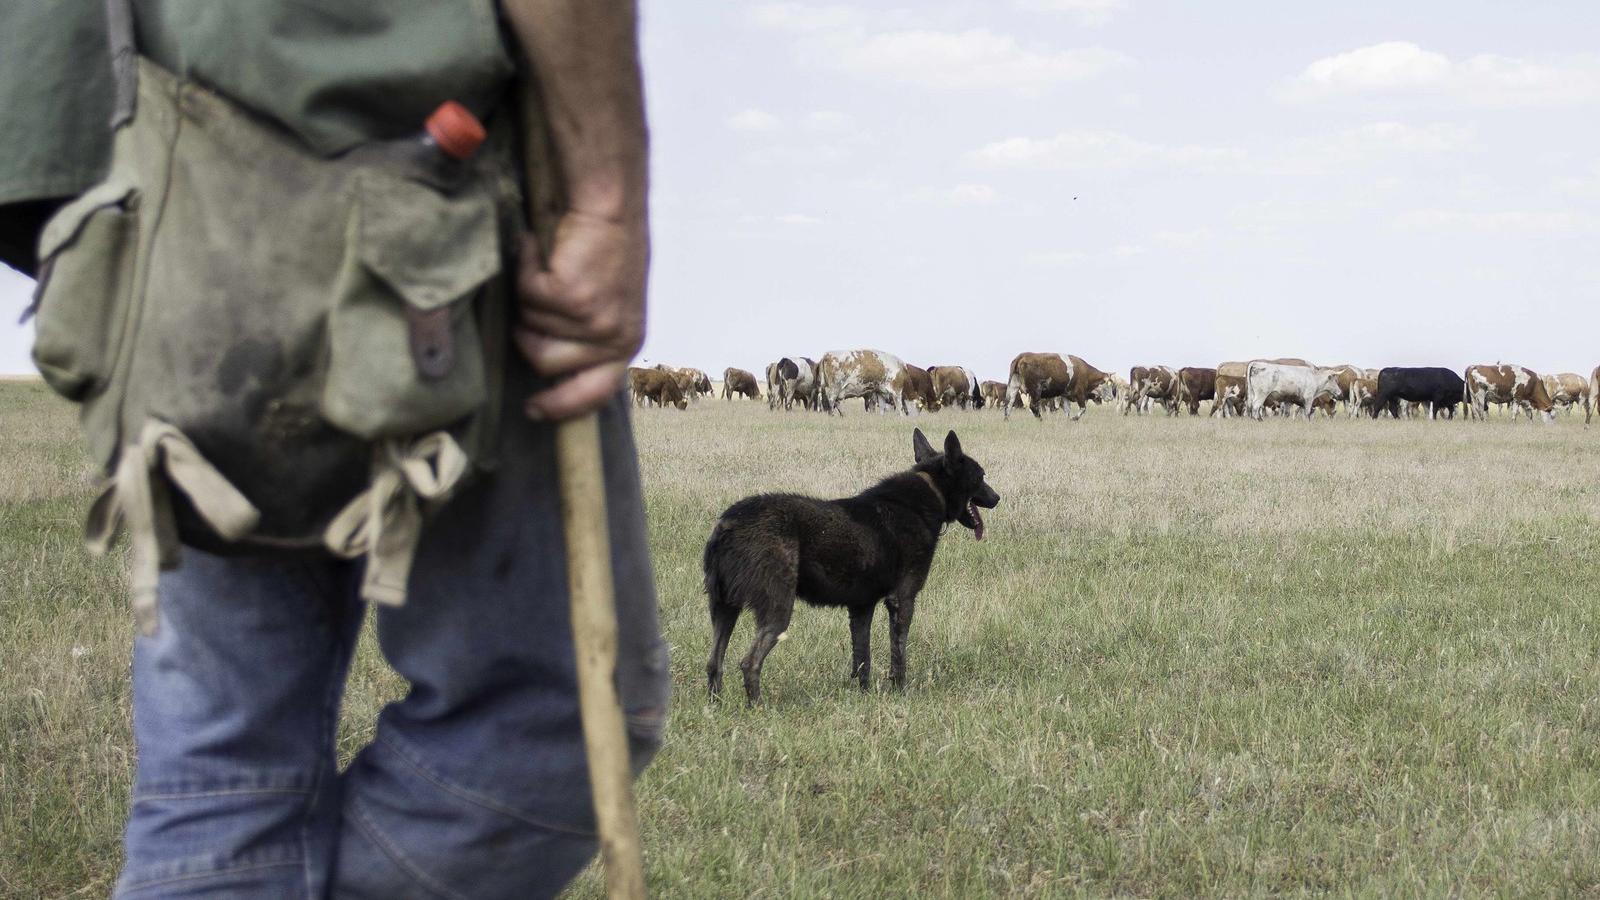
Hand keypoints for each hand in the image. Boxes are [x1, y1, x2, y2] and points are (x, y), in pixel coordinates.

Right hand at [513, 209, 647, 420]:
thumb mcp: (609, 305)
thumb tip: (551, 371)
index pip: (595, 393)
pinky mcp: (573, 297)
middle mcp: (615, 337)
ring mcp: (594, 320)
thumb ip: (589, 339)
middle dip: (526, 338)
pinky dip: (524, 267)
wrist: (610, 208)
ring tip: (547, 269)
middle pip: (546, 364)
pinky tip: (537, 248)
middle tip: (525, 314)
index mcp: (626, 343)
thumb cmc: (606, 250)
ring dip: (528, 296)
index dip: (562, 406)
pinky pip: (526, 296)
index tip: (535, 410)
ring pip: (531, 327)